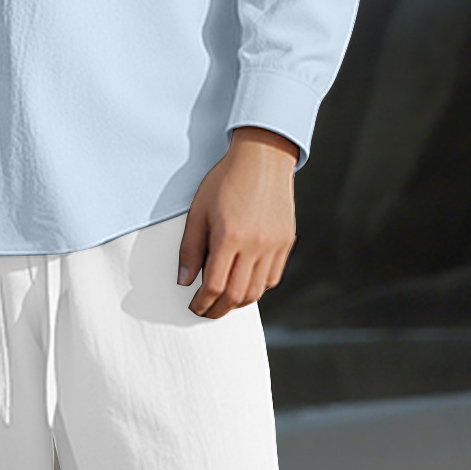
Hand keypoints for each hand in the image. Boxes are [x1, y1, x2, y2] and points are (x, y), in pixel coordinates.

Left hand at [177, 127, 297, 318]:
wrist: (263, 158)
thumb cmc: (226, 180)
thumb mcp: (198, 212)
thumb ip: (190, 249)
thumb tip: (184, 281)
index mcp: (229, 237)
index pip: (214, 286)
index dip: (202, 303)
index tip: (194, 307)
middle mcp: (255, 244)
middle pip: (237, 295)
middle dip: (218, 309)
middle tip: (207, 311)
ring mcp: (274, 245)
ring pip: (257, 291)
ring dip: (238, 302)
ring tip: (224, 301)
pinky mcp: (286, 242)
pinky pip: (272, 277)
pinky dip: (257, 288)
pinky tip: (245, 284)